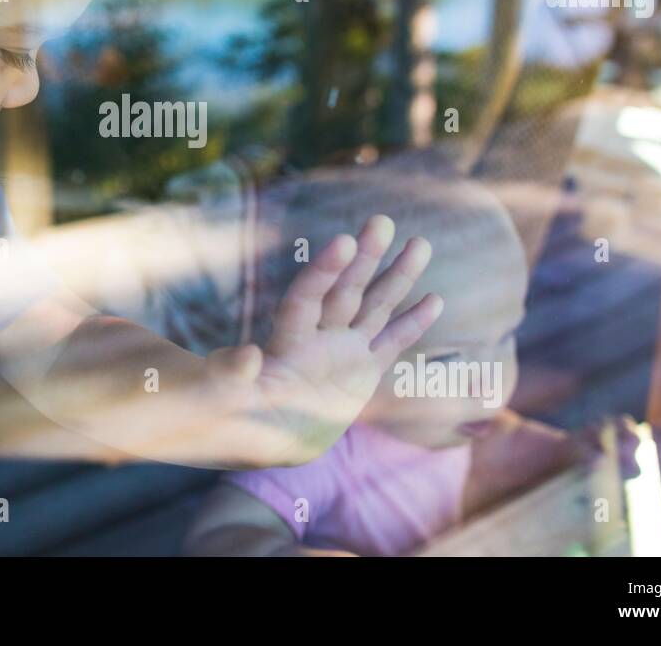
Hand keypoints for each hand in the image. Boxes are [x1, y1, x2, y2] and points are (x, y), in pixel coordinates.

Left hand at [206, 215, 441, 465]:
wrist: (263, 438)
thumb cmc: (236, 414)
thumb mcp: (225, 396)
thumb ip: (233, 375)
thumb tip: (246, 354)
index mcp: (286, 339)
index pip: (306, 297)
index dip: (323, 270)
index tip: (342, 241)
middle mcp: (319, 336)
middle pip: (345, 290)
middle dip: (364, 257)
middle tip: (380, 221)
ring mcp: (344, 351)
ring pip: (376, 306)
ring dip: (398, 276)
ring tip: (420, 242)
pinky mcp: (363, 372)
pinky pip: (392, 342)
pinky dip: (412, 323)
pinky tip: (434, 300)